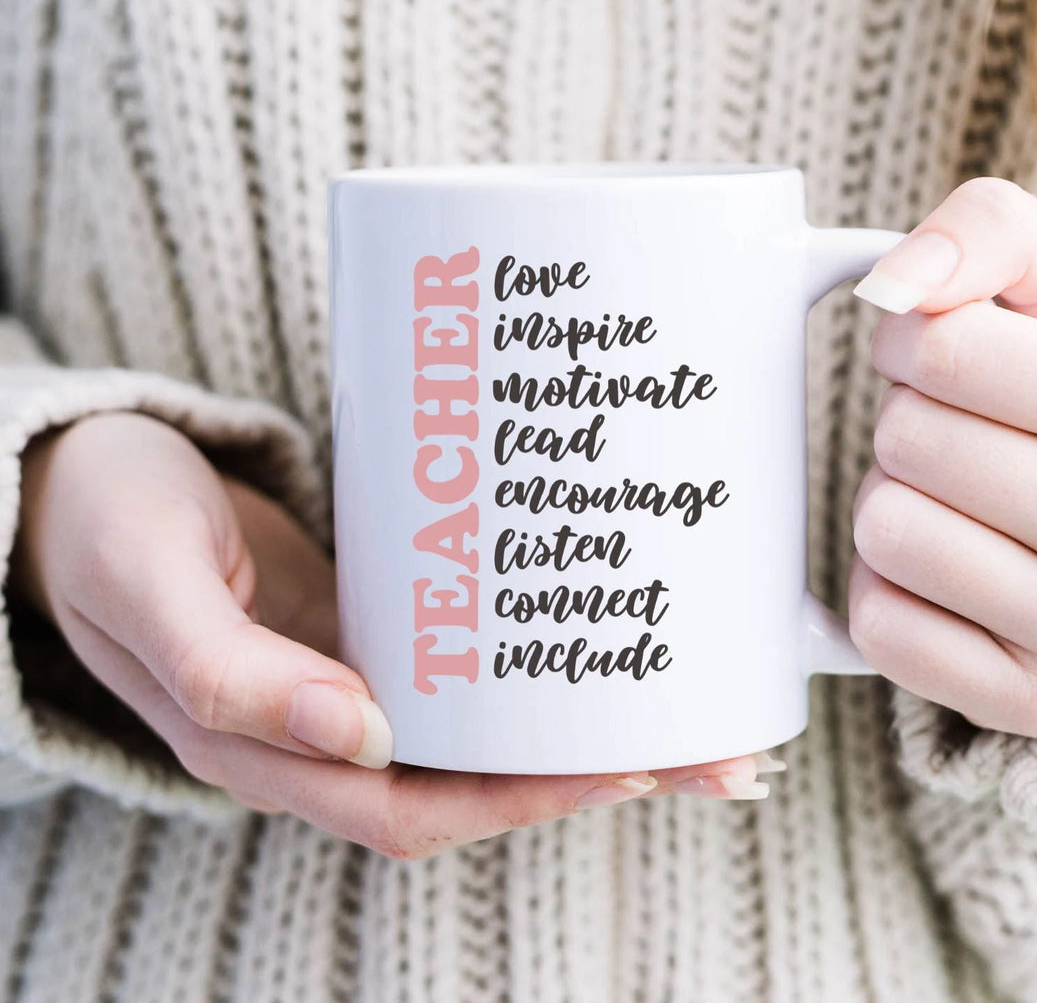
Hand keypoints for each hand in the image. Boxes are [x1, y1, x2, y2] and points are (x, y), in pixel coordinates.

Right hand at [14, 412, 774, 856]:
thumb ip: (232, 670)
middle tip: (715, 748)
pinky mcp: (366, 624)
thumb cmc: (102, 523)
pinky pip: (460, 666)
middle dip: (591, 772)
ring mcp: (346, 678)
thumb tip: (359, 735)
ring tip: (691, 698)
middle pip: (474, 782)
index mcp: (260, 745)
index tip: (628, 766)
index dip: (522, 800)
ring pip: (478, 730)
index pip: (413, 806)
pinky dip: (529, 669)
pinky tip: (593, 639)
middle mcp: (318, 730)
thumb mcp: (151, 584)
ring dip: (579, 724)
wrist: (72, 479)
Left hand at [848, 179, 1036, 739]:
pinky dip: (887, 583)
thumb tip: (891, 284)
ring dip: (895, 496)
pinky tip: (952, 567)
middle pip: (908, 440)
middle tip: (964, 429)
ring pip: (886, 532)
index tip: (950, 349)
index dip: (914, 335)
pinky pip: (879, 626)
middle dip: (907, 416)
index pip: (946, 346)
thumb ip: (983, 230)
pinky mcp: (1034, 705)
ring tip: (962, 495)